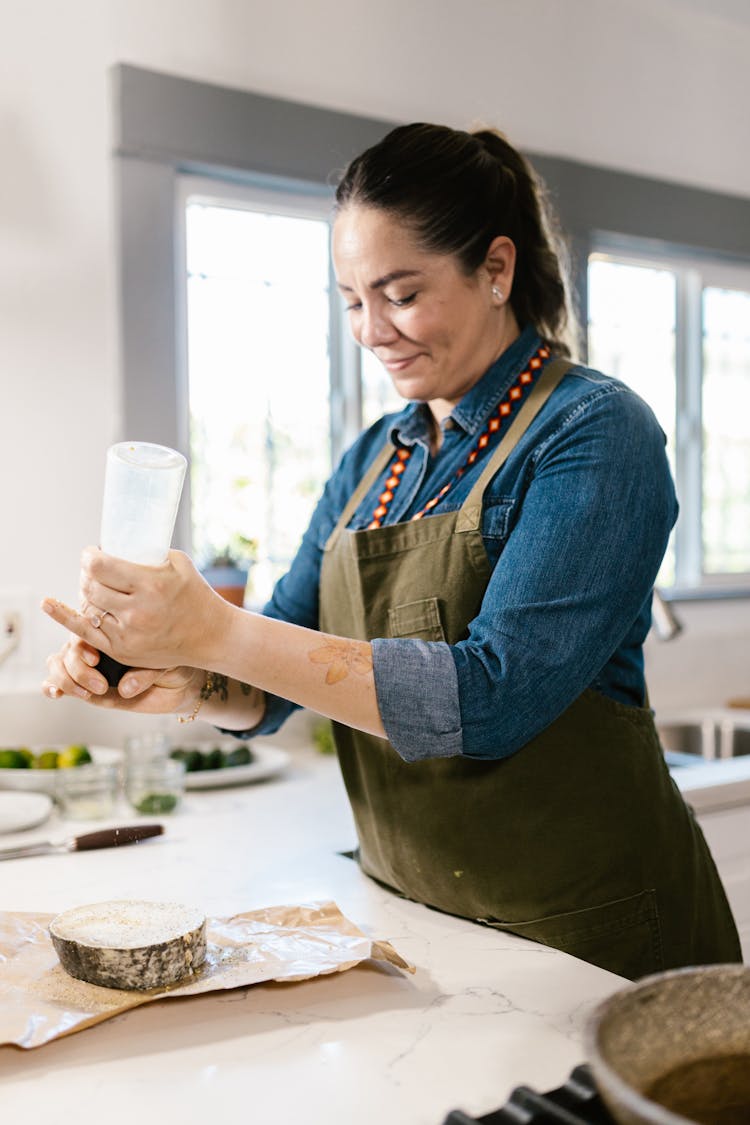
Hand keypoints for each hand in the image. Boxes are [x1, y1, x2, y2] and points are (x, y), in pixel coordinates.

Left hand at [42, 547, 232, 670]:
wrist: (211, 636)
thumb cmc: (196, 595)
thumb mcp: (178, 563)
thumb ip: (149, 551)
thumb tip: (119, 539)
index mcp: (151, 584)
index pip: (100, 566)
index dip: (89, 556)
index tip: (92, 552)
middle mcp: (137, 611)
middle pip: (90, 585)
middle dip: (87, 573)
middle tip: (95, 569)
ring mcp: (128, 634)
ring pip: (87, 606)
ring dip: (85, 591)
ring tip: (95, 585)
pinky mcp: (122, 650)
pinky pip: (85, 632)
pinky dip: (64, 616)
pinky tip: (48, 604)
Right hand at [42, 634, 201, 714]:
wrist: (183, 680)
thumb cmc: (176, 661)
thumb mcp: (166, 662)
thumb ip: (145, 673)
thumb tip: (125, 689)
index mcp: (114, 629)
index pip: (84, 626)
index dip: (83, 644)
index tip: (95, 658)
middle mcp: (98, 644)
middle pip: (70, 648)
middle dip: (78, 668)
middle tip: (101, 685)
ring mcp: (90, 665)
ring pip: (59, 663)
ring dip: (66, 679)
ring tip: (90, 692)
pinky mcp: (87, 685)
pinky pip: (59, 683)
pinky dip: (52, 686)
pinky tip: (56, 693)